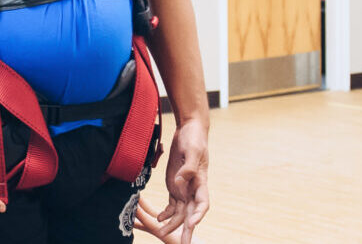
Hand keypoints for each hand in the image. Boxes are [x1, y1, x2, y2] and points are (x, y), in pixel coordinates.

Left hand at [144, 116, 210, 243]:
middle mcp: (194, 188)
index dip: (198, 214)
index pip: (203, 202)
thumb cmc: (194, 138)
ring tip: (162, 234)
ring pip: (180, 211)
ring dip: (173, 224)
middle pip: (192, 213)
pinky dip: (166, 212)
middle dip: (187, 229)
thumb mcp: (192, 150)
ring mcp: (184, 188)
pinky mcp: (175, 185)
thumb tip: (179, 180)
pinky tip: (159, 219)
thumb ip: (187, 167)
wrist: (189, 129)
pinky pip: (172, 204)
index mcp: (201, 181)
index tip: (192, 223)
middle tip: (184, 243)